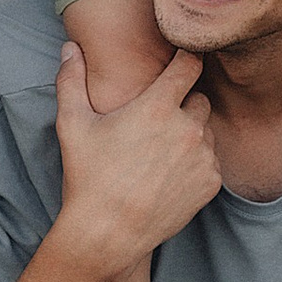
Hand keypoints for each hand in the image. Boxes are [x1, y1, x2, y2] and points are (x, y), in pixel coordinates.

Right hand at [55, 39, 222, 269]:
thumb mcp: (72, 125)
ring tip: (160, 151)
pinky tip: (169, 173)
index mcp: (157, 107)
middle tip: (158, 119)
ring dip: (191, 134)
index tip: (183, 58)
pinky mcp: (211, 183)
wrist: (108, 233)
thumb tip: (69, 48)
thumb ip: (70, 81)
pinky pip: (211, 161)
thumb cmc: (87, 177)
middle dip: (183, 104)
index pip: (190, 64)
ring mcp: (202, 157)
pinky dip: (197, 163)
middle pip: (199, 99)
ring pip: (206, 131)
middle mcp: (187, 129)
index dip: (188, 57)